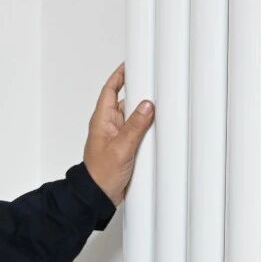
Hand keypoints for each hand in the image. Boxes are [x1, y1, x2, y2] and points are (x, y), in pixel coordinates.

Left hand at [83, 63, 154, 207]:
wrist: (98, 197)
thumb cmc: (101, 174)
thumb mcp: (122, 148)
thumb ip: (135, 126)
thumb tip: (147, 105)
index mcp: (102, 120)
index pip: (110, 90)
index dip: (120, 75)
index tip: (132, 64)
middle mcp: (110, 126)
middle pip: (126, 101)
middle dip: (140, 94)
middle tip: (156, 84)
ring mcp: (118, 137)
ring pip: (134, 117)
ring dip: (146, 114)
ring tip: (162, 106)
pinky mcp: (126, 148)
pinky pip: (139, 132)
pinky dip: (148, 129)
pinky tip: (159, 129)